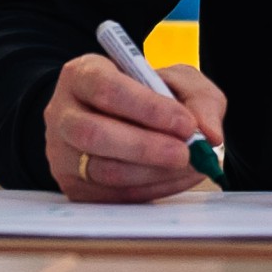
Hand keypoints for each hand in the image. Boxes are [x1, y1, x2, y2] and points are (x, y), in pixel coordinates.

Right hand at [43, 53, 226, 204]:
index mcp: (81, 75)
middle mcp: (62, 114)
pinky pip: (111, 196)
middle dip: (146, 147)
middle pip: (94, 134)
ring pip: (103, 171)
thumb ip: (199, 100)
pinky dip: (151, 190)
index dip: (147, 107)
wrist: (119, 118)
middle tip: (185, 153)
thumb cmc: (148, 94)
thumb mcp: (177, 81)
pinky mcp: (74, 187)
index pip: (106, 89)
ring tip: (188, 166)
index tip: (186, 123)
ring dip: (152, 173)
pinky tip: (176, 178)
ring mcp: (63, 154)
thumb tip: (209, 134)